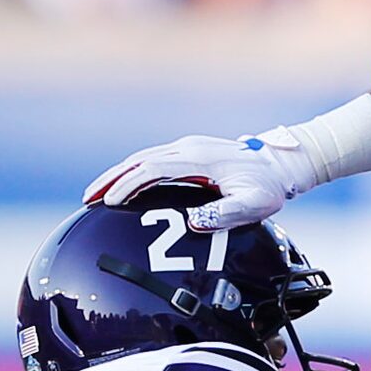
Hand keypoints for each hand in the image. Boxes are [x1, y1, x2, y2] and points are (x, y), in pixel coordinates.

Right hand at [86, 134, 302, 229]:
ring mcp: (188, 148)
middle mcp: (188, 148)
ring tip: (96, 195)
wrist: (282, 163)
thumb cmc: (268, 187)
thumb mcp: (254, 205)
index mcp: (199, 158)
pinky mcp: (189, 153)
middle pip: (139, 160)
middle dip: (111, 179)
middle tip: (88, 200)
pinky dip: (132, 172)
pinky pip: (153, 160)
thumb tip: (193, 222)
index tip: (112, 203)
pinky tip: (123, 187)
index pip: (153, 168)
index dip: (130, 184)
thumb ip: (224, 215)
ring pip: (143, 158)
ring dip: (117, 175)